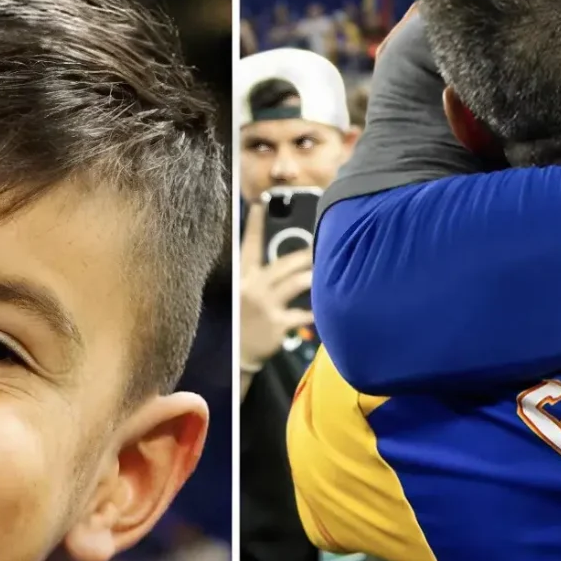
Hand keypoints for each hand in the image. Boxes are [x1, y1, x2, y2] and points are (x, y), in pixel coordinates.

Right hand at [237, 200, 314, 376]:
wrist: (234, 358)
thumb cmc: (241, 323)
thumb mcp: (240, 297)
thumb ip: (256, 279)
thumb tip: (279, 264)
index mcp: (243, 278)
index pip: (248, 245)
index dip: (255, 223)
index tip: (261, 202)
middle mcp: (253, 288)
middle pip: (284, 263)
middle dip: (306, 253)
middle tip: (322, 244)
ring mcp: (266, 306)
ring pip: (297, 282)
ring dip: (314, 276)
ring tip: (327, 271)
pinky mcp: (277, 325)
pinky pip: (303, 314)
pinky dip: (315, 313)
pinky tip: (324, 312)